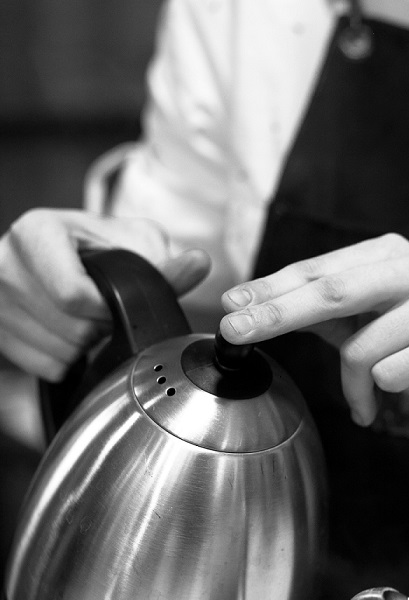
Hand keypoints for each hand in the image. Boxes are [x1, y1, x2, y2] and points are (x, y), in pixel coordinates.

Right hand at [0, 209, 210, 379]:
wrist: (58, 257)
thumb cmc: (96, 249)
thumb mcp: (133, 245)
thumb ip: (165, 264)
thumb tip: (198, 263)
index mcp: (37, 231)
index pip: (73, 295)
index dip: (106, 310)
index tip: (115, 303)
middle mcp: (5, 262)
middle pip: (68, 329)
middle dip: (99, 329)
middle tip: (103, 312)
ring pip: (57, 353)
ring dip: (84, 347)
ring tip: (84, 319)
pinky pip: (45, 368)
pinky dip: (66, 361)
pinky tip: (68, 334)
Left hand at [220, 233, 408, 437]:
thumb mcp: (369, 325)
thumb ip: (323, 313)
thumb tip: (252, 307)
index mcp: (393, 254)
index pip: (319, 270)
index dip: (271, 288)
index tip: (230, 304)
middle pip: (331, 291)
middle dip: (276, 314)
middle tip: (235, 332)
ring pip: (361, 347)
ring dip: (352, 384)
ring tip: (364, 398)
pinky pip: (390, 374)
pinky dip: (379, 396)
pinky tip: (391, 401)